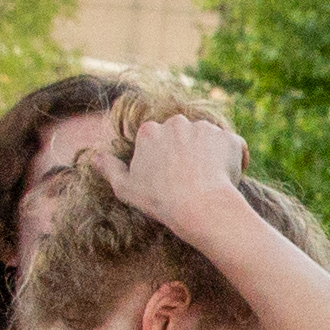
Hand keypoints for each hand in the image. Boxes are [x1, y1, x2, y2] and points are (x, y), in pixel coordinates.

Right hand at [110, 105, 256, 238]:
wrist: (199, 206)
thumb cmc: (160, 200)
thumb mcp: (126, 188)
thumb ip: (109, 169)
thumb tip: (94, 157)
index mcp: (150, 131)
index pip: (159, 141)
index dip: (165, 161)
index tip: (170, 179)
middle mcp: (177, 123)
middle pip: (184, 136)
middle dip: (188, 153)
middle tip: (191, 181)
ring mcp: (205, 128)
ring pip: (209, 140)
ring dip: (211, 155)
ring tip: (210, 183)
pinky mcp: (229, 138)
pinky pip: (234, 147)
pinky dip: (235, 160)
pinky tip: (229, 179)